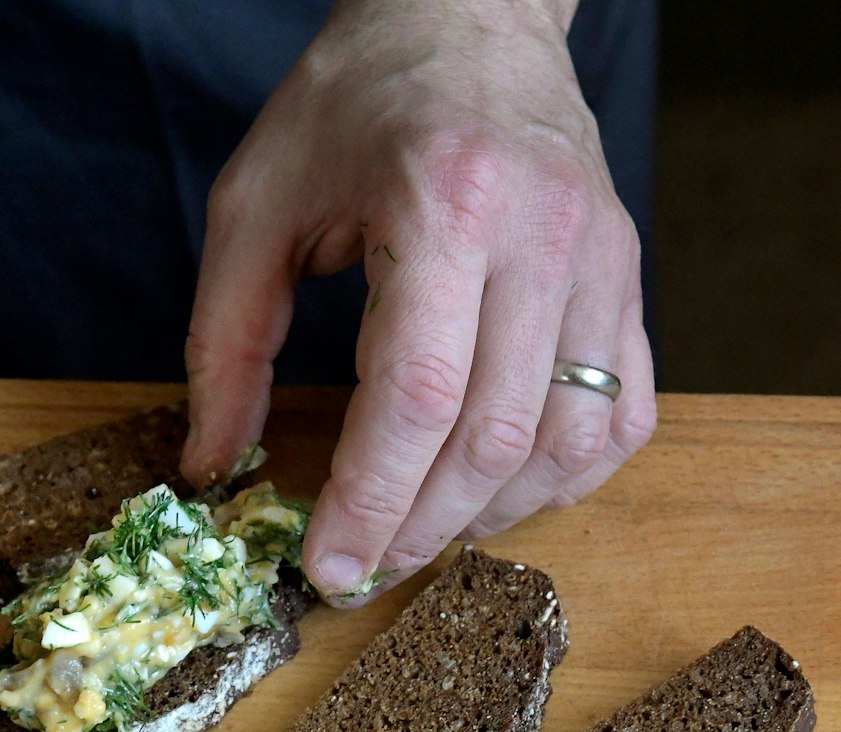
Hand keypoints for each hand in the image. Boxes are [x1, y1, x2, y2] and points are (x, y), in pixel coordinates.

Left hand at [181, 0, 655, 601]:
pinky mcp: (628, 277)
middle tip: (362, 567)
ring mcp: (602, 258)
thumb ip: (224, 339)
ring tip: (423, 529)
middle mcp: (541, 234)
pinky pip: (622, 412)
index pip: (417, 394)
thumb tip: (213, 465)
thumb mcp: (253, 203)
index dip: (371, 501)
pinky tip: (500, 487)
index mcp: (441, 202)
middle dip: (420, 527)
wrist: (467, 15)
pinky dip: (566, 474)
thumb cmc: (352, 104)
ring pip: (569, 441)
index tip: (328, 567)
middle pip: (494, 436)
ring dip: (492, 513)